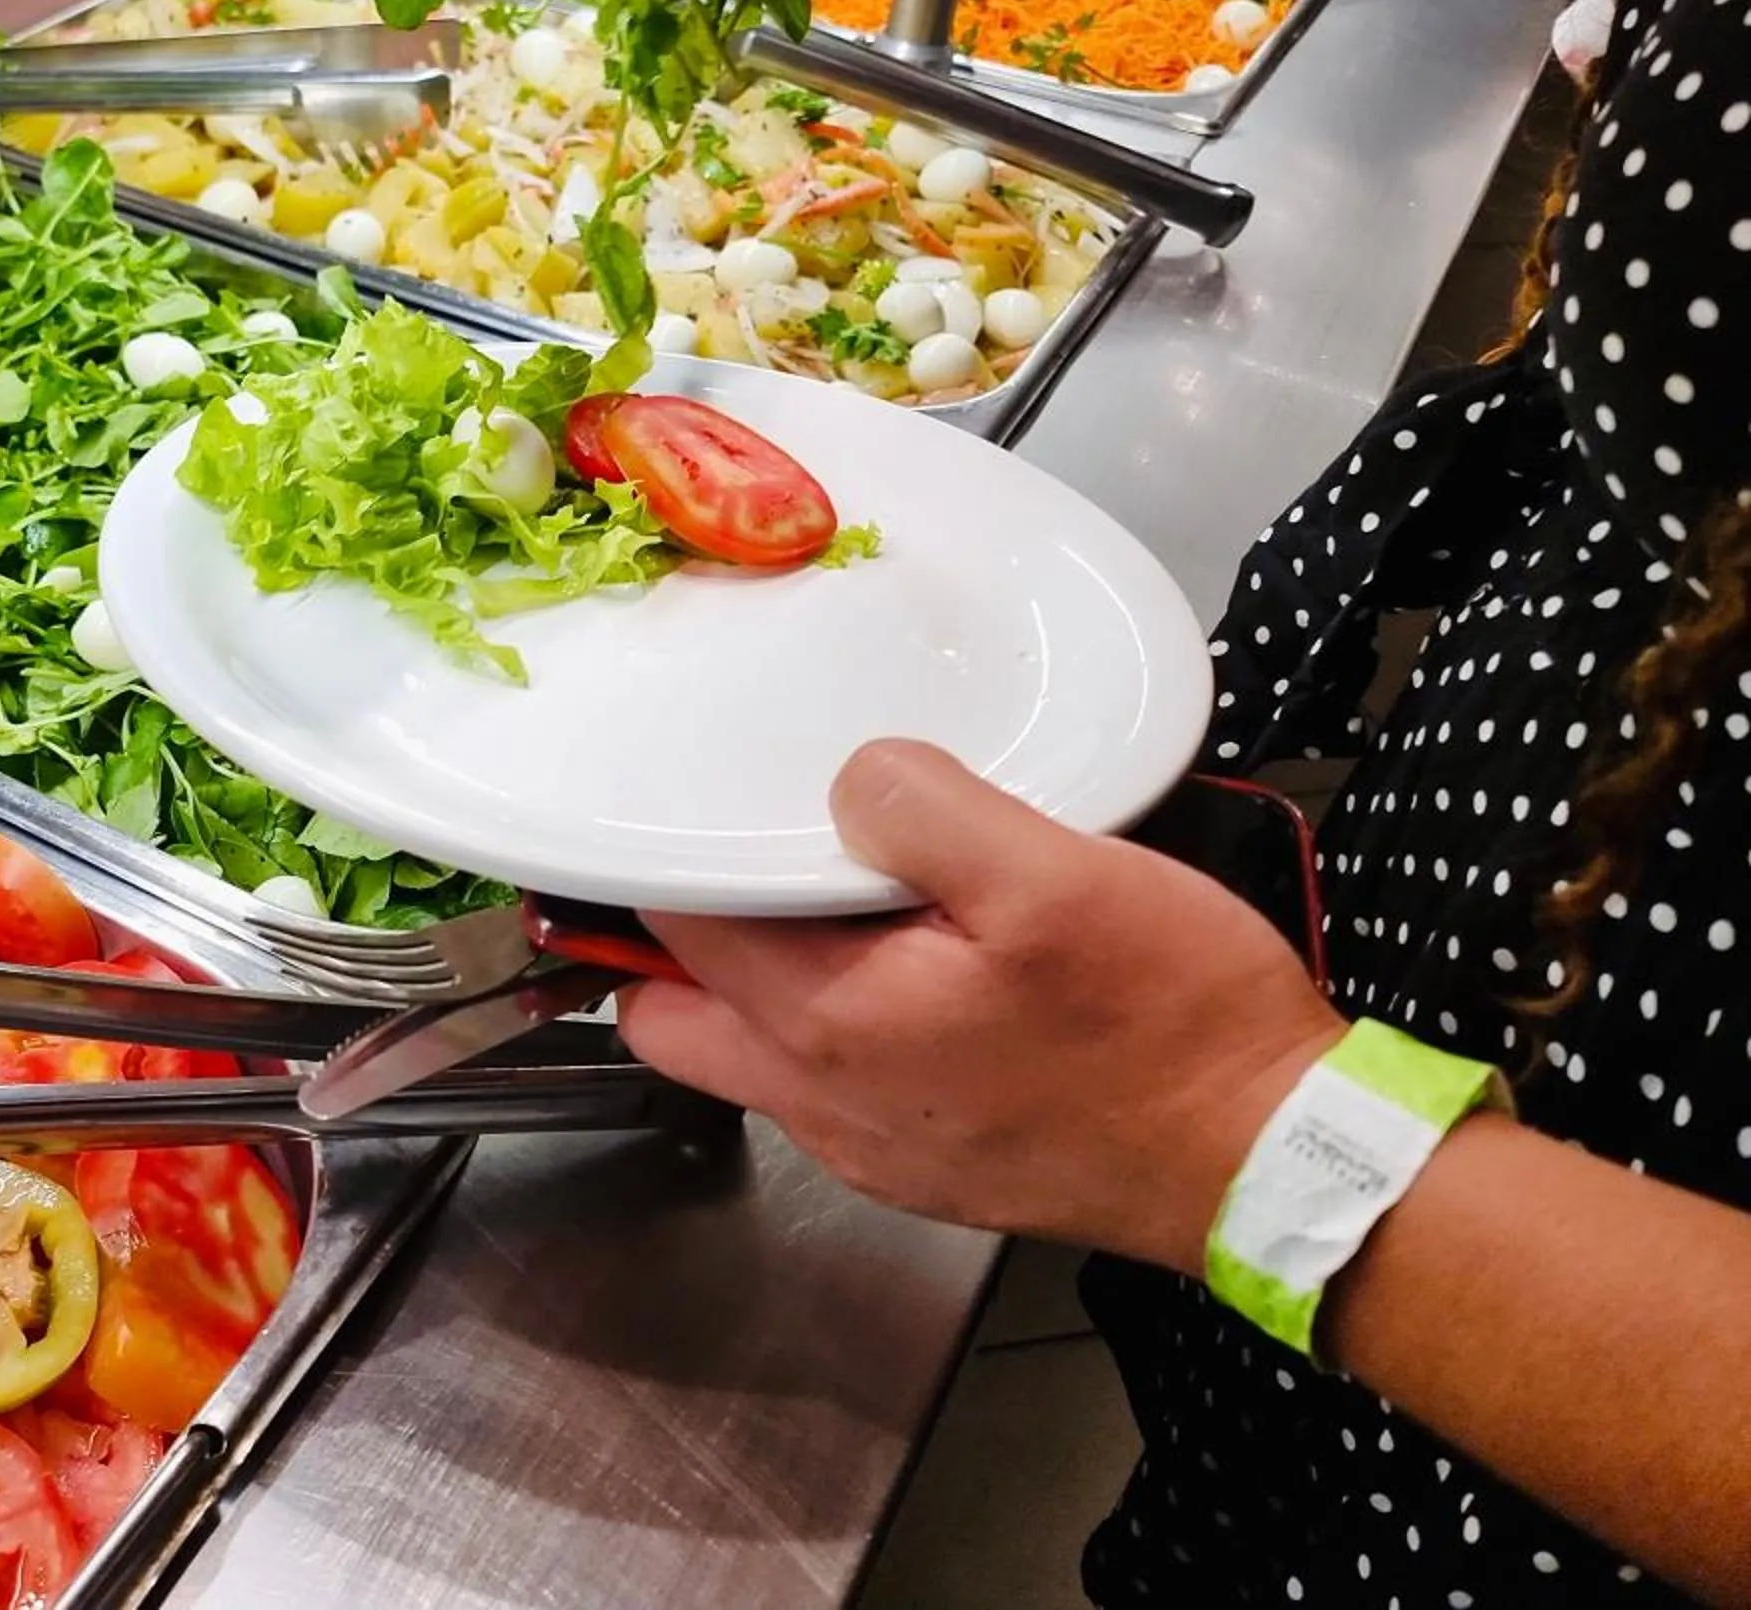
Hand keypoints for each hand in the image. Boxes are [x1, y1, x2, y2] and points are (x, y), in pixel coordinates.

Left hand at [617, 741, 1343, 1274]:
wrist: (1276, 1161)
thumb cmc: (1170, 1023)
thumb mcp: (1051, 872)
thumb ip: (921, 811)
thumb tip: (848, 782)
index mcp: (826, 1028)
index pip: (672, 934)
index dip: (672, 859)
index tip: (698, 805)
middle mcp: (825, 1108)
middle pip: (676, 1017)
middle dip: (688, 939)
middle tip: (762, 862)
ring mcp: (875, 1149)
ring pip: (752, 1056)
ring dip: (769, 981)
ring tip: (853, 905)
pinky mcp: (932, 1166)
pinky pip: (832, 1089)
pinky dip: (838, 1027)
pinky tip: (921, 972)